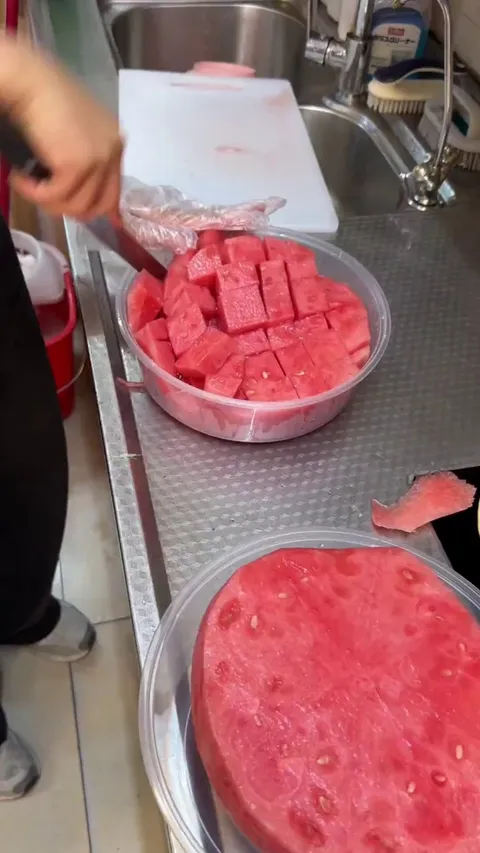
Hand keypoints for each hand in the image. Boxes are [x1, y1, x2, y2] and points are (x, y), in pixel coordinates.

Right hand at [0, 35, 122, 219]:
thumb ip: (82, 155)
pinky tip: (21, 180)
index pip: (114, 191)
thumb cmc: (42, 94)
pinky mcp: (77, 164)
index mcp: (115, 141)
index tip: (72, 210)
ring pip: (77, 205)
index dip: (94, 207)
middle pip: (100, 205)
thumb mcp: (74, 130)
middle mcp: (113, 151)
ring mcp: (98, 159)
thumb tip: (75, 188)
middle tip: (46, 200)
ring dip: (49, 202)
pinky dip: (35, 194)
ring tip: (28, 185)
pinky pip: (55, 196)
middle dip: (71, 210)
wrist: (28, 79)